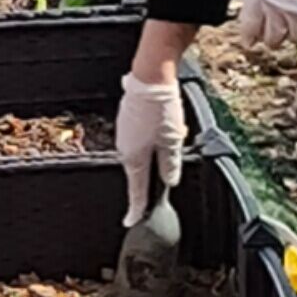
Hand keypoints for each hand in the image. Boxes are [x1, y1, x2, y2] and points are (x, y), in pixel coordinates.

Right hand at [115, 70, 186, 222]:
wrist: (150, 75)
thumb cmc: (160, 107)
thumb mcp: (173, 141)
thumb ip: (171, 165)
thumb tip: (169, 181)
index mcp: (134, 158)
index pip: (136, 190)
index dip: (137, 208)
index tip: (133, 221)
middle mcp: (124, 147)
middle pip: (139, 171)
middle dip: (153, 175)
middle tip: (166, 178)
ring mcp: (123, 132)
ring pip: (140, 153)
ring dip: (154, 154)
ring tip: (171, 140)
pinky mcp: (127, 120)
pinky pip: (138, 138)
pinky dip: (150, 140)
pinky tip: (162, 129)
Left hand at [234, 0, 296, 53]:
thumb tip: (260, 10)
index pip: (249, 29)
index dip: (250, 38)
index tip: (251, 42)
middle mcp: (275, 11)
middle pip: (271, 40)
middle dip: (272, 39)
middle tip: (275, 35)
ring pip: (293, 39)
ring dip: (293, 33)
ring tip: (295, 23)